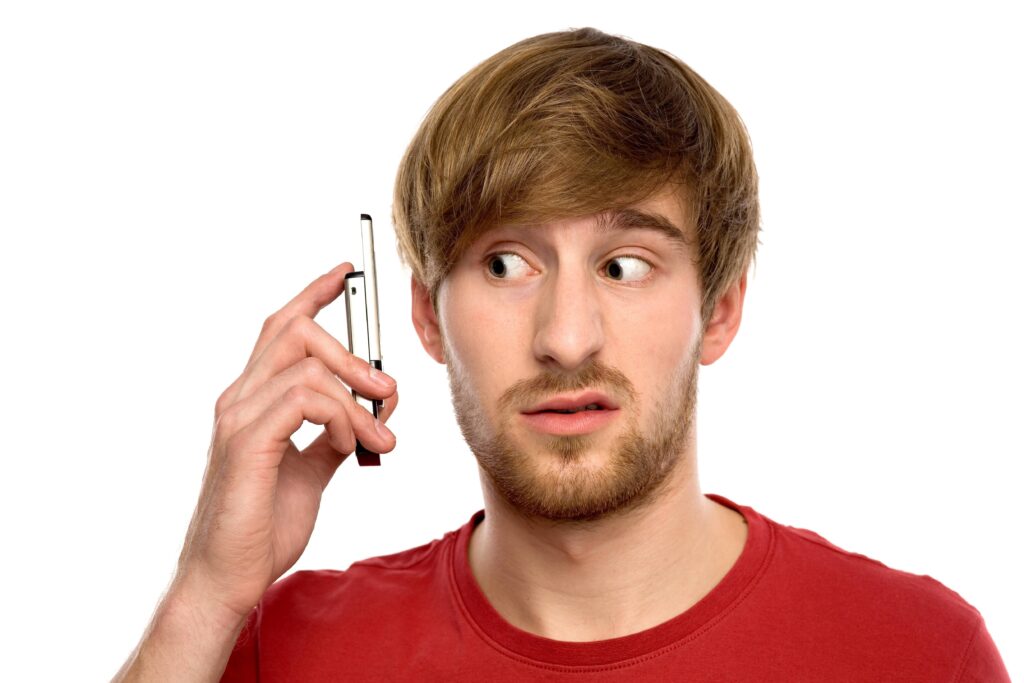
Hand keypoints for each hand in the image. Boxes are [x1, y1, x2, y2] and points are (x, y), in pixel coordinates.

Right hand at [173, 261, 397, 626]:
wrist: (228, 578)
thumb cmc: (263, 526)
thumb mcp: (315, 470)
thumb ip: (342, 431)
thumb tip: (383, 398)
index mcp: (253, 399)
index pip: (282, 328)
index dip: (314, 293)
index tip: (347, 273)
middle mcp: (240, 398)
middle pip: (296, 331)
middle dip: (352, 351)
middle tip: (387, 387)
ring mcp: (238, 417)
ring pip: (309, 366)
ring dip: (357, 399)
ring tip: (378, 439)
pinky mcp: (247, 441)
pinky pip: (305, 401)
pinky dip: (341, 418)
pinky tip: (350, 446)